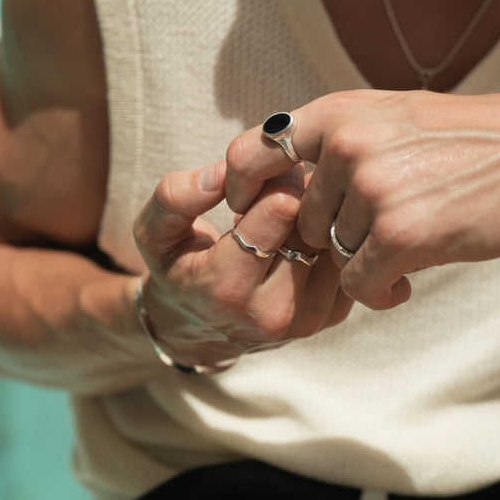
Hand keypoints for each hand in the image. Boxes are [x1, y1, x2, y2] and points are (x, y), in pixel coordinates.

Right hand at [132, 160, 352, 366]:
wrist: (198, 326)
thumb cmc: (178, 265)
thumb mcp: (154, 231)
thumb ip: (176, 197)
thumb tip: (223, 172)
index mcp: (226, 288)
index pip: (281, 208)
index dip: (274, 178)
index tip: (260, 177)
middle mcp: (272, 313)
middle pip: (313, 222)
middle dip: (299, 192)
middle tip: (281, 183)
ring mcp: (307, 320)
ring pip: (335, 238)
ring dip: (319, 213)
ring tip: (290, 208)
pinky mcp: (331, 317)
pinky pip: (345, 257)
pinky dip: (330, 236)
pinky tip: (303, 233)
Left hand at [225, 89, 499, 305]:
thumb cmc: (474, 140)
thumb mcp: (395, 115)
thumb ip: (339, 139)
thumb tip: (288, 179)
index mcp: (340, 111)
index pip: (253, 150)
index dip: (243, 186)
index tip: (248, 208)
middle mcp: (346, 144)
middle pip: (303, 217)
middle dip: (333, 235)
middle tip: (378, 233)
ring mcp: (370, 188)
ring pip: (333, 252)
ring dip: (364, 260)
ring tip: (409, 244)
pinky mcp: (397, 233)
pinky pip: (358, 284)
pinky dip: (380, 290)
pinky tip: (409, 278)